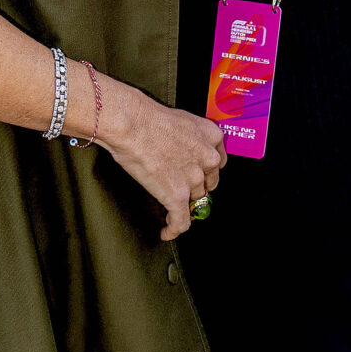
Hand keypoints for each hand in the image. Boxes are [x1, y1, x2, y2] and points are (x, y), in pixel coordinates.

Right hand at [91, 75, 223, 240]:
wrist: (132, 125)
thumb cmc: (148, 118)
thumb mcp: (182, 120)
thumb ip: (190, 136)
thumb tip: (182, 147)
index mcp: (212, 137)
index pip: (217, 163)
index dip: (206, 172)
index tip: (199, 176)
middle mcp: (208, 159)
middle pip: (207, 183)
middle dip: (196, 188)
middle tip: (181, 191)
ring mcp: (194, 179)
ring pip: (194, 201)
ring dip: (183, 207)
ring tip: (169, 211)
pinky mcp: (178, 196)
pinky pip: (180, 221)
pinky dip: (174, 229)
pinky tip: (167, 232)